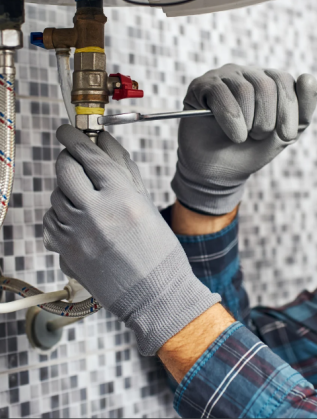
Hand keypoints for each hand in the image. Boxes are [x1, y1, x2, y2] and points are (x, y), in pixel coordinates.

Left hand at [43, 125, 219, 355]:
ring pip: (55, 195)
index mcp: (122, 197)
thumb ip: (124, 169)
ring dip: (67, 189)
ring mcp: (77, 234)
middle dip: (68, 159)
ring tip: (86, 198)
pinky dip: (61, 214)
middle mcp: (96, 212)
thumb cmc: (158, 250)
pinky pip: (51, 221)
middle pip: (65, 170)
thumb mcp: (146, 203)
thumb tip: (105, 142)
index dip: (75, 137)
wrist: (154, 294)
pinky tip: (79, 220)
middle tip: (75, 159)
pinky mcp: (66, 252)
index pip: (89, 155)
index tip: (67, 129)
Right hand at [171, 64, 316, 214]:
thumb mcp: (283, 135)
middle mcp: (246, 74)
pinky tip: (232, 135)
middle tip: (258, 136)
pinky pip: (220, 94)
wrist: (218, 171)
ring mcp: (223, 78)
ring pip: (244, 90)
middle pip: (265, 85)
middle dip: (267, 120)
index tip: (286, 135)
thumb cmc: (251, 150)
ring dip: (248, 123)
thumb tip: (308, 77)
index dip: (289, 110)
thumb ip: (302, 111)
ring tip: (242, 137)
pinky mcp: (201, 86)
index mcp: (269, 82)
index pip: (285, 80)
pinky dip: (230, 120)